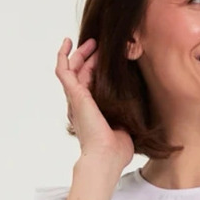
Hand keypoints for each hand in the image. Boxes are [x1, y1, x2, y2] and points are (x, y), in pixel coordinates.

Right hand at [55, 37, 133, 173]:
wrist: (106, 157)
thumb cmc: (116, 151)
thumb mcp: (125, 127)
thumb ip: (126, 117)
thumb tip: (137, 112)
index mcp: (90, 113)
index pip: (90, 86)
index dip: (97, 70)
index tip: (108, 60)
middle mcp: (79, 105)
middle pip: (80, 74)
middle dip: (88, 58)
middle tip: (98, 45)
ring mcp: (75, 99)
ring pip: (72, 69)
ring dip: (81, 54)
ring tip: (91, 42)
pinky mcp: (74, 95)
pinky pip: (63, 71)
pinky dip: (63, 55)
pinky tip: (67, 42)